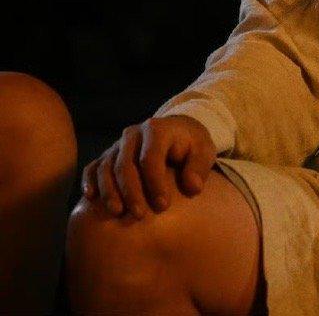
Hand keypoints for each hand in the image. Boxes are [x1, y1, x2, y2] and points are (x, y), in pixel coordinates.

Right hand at [81, 115, 216, 219]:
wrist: (176, 131)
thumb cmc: (191, 145)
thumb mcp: (203, 150)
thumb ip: (199, 167)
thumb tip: (193, 188)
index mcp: (157, 130)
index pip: (151, 159)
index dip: (155, 183)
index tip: (164, 206)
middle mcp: (133, 134)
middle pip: (125, 165)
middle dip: (131, 192)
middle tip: (140, 215)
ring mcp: (117, 144)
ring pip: (106, 167)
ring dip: (109, 191)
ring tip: (117, 213)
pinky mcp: (107, 155)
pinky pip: (93, 167)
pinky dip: (89, 181)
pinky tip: (91, 198)